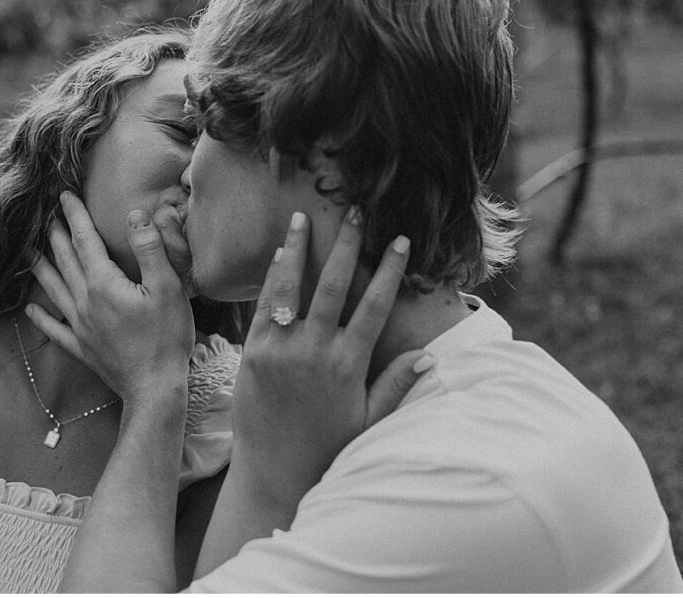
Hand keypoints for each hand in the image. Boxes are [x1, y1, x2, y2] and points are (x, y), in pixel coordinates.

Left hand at [26, 192, 194, 403]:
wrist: (154, 387)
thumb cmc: (166, 337)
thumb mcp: (168, 287)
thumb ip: (150, 249)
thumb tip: (135, 216)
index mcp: (103, 283)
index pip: (85, 240)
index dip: (74, 216)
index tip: (64, 196)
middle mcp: (85, 301)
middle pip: (65, 261)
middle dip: (55, 235)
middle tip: (45, 216)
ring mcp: (80, 326)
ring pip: (54, 289)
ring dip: (41, 267)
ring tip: (29, 252)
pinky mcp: (82, 347)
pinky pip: (54, 329)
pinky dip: (41, 317)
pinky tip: (31, 309)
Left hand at [231, 207, 432, 505]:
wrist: (274, 471)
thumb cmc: (327, 446)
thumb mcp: (368, 419)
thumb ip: (395, 384)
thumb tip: (429, 356)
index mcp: (349, 364)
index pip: (374, 305)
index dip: (389, 270)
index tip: (399, 240)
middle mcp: (315, 351)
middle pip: (333, 285)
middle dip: (345, 245)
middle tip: (353, 211)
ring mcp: (280, 350)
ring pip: (292, 288)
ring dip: (299, 249)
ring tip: (302, 216)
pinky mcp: (253, 353)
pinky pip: (264, 307)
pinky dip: (273, 278)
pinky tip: (280, 255)